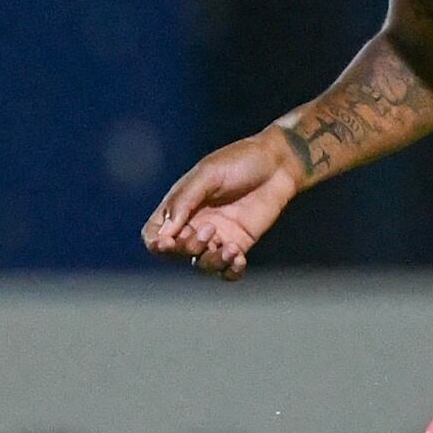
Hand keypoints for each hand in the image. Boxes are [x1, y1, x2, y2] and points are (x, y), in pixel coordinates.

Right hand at [141, 131, 301, 280]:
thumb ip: (185, 201)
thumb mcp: (208, 174)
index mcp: (179, 206)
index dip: (156, 244)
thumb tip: (166, 233)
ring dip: (212, 262)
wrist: (278, 164)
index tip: (168, 243)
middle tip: (210, 229)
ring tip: (231, 249)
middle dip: (189, 248)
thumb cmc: (240, 161)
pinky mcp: (239, 244)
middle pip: (177, 254)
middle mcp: (194, 224)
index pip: (154, 234)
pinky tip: (240, 259)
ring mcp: (217, 237)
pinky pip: (227, 270)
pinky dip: (230, 271)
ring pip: (202, 265)